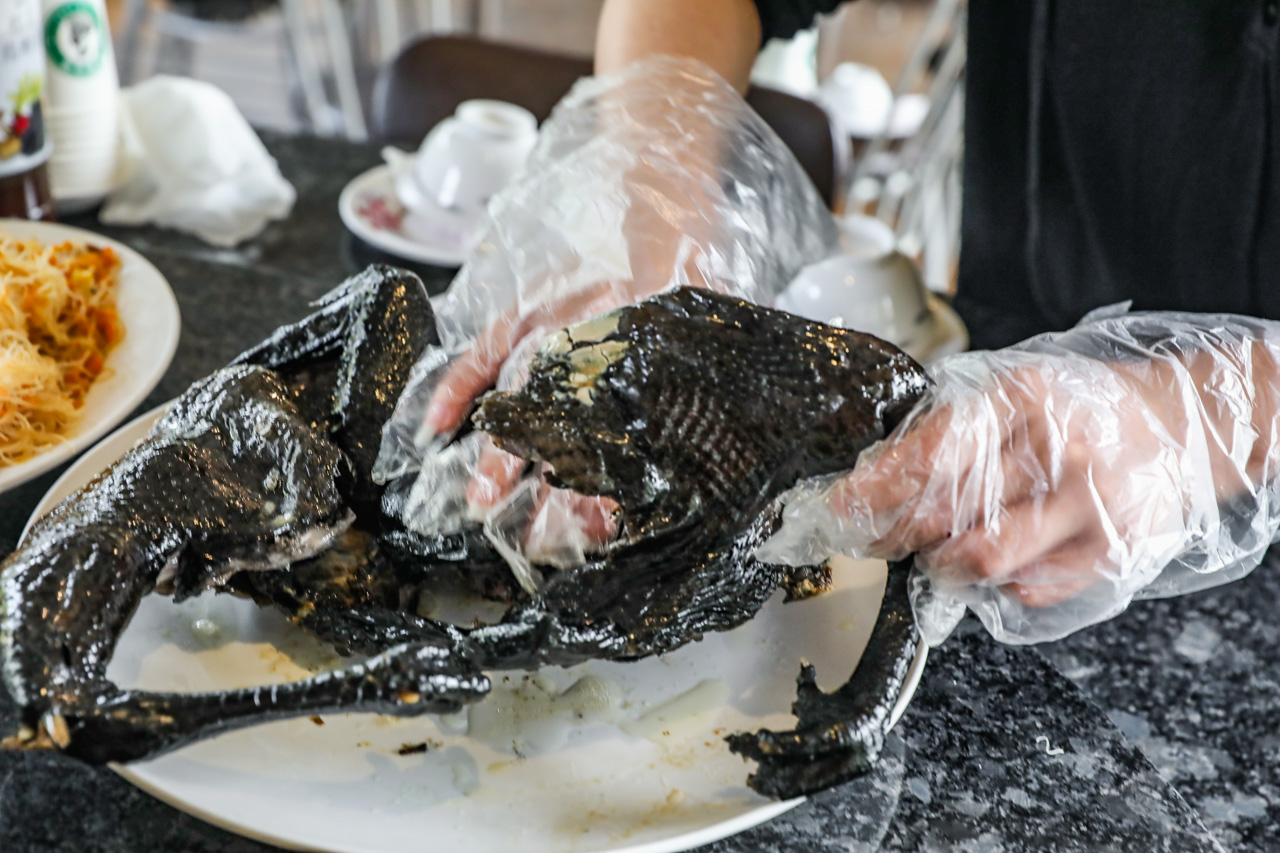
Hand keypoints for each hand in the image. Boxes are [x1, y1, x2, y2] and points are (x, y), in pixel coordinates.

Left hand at [760, 313, 1279, 643]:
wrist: (1185, 421)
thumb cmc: (1082, 405)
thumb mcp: (1016, 388)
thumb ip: (953, 426)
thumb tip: (875, 474)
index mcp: (1023, 397)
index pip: (930, 452)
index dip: (873, 487)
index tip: (837, 506)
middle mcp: (1057, 449)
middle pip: (944, 513)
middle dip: (891, 535)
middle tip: (870, 539)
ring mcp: (1088, 504)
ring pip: (980, 560)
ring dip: (939, 565)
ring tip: (933, 553)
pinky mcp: (1110, 551)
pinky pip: (1027, 589)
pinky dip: (995, 584)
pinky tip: (995, 562)